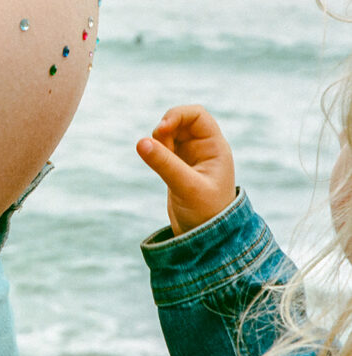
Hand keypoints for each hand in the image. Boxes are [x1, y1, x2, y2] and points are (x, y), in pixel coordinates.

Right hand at [136, 105, 235, 234]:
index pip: (197, 115)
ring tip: (159, 159)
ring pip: (170, 134)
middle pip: (181, 121)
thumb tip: (141, 142)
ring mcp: (190, 157)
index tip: (161, 129)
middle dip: (165, 128)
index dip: (177, 115)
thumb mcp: (186, 187)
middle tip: (157, 144)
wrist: (205, 240)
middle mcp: (204, 148)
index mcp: (215, 147)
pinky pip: (163, 148)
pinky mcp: (177, 167)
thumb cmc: (206, 214)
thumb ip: (165, 164)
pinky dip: (156, 150)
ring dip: (159, 140)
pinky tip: (156, 164)